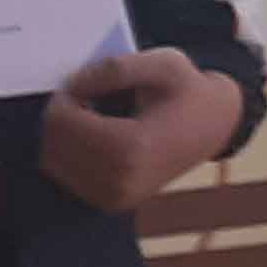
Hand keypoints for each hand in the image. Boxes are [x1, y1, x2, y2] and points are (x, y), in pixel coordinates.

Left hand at [38, 49, 246, 212]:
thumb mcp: (162, 63)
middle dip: (59, 116)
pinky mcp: (112, 203)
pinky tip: (94, 135)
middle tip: (86, 96)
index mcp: (131, 147)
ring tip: (92, 115)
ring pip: (52, 162)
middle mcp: (120, 180)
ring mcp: (115, 197)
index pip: (60, 122)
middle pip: (52, 144)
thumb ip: (114, 68)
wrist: (214, 126)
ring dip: (61, 135)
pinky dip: (68, 153)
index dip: (63, 96)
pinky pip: (66, 176)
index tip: (84, 83)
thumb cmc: (188, 91)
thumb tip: (72, 85)